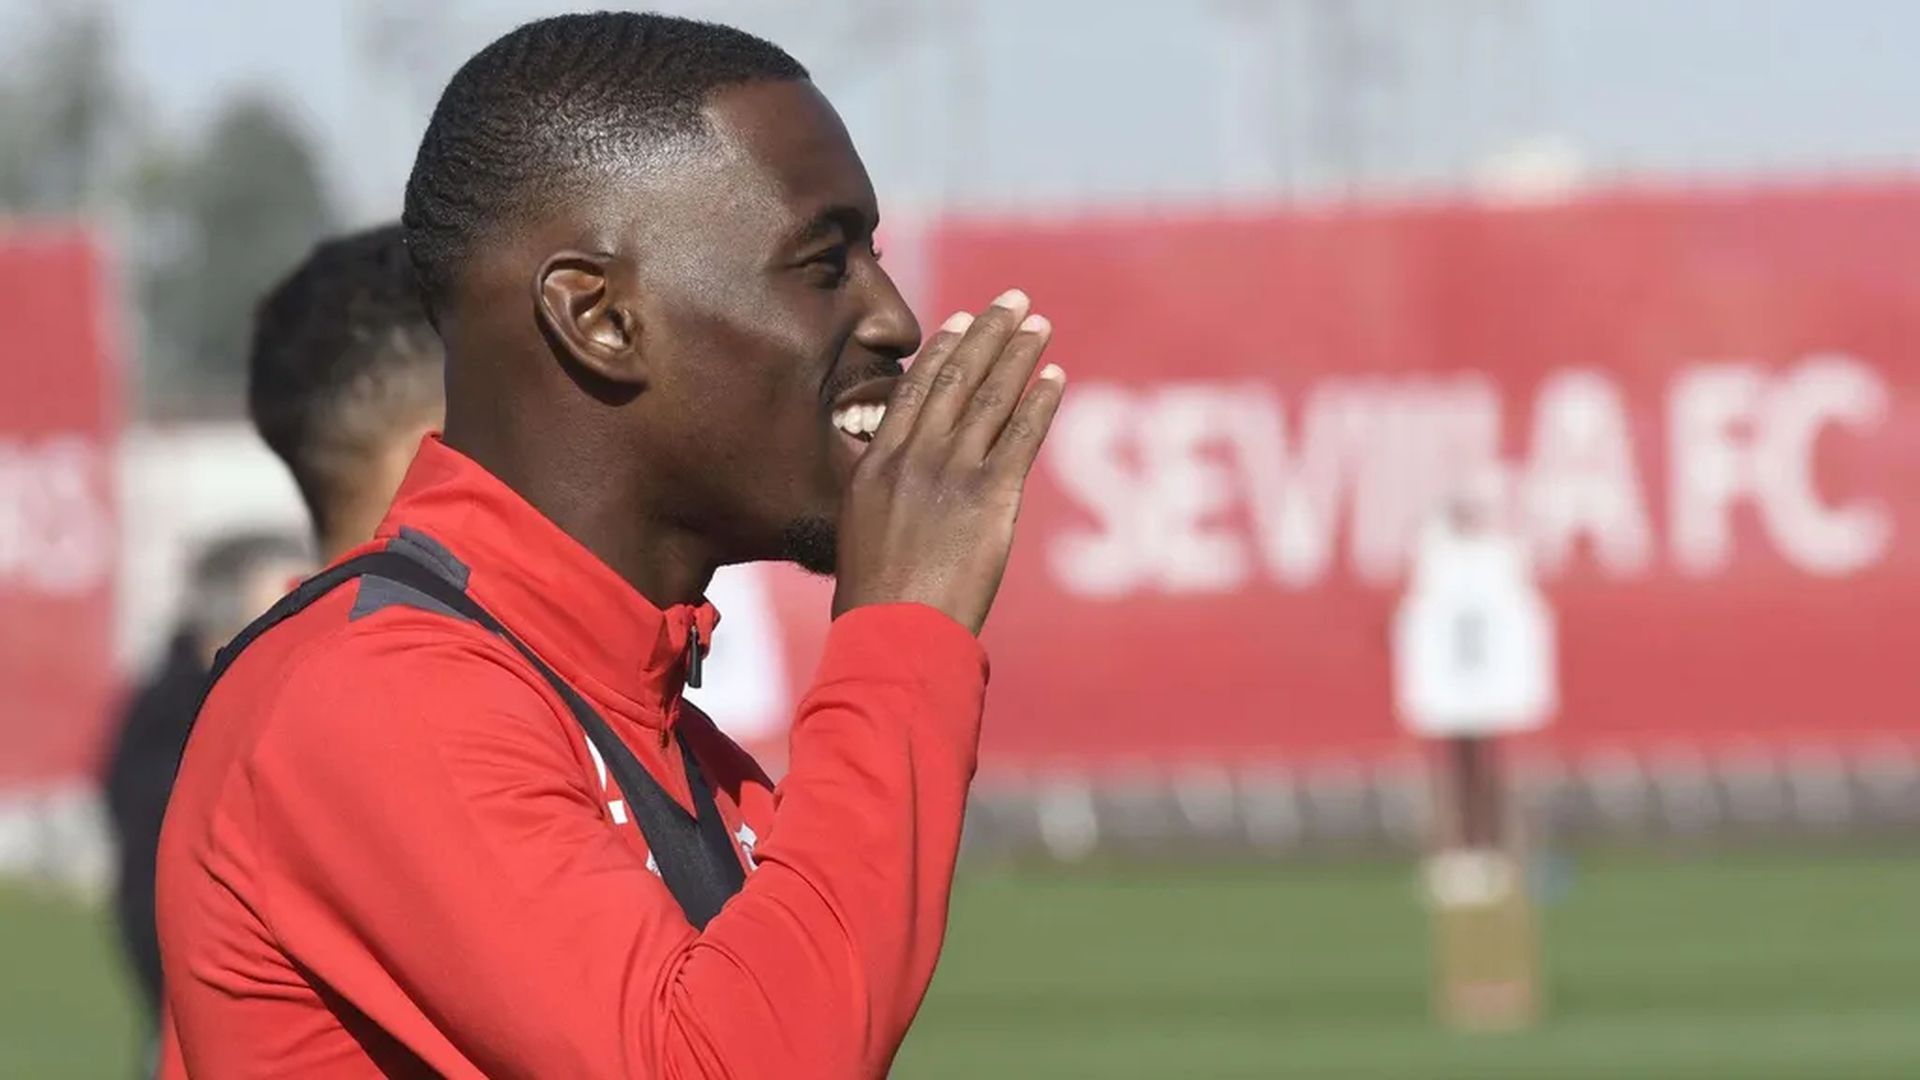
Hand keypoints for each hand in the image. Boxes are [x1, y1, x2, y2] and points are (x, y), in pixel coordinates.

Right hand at [832, 289, 1065, 633]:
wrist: (894, 633)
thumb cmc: (875, 600)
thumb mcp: (861, 530)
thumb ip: (884, 492)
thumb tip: (902, 475)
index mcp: (877, 464)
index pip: (915, 390)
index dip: (944, 351)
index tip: (964, 321)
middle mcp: (913, 458)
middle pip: (957, 379)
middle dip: (988, 335)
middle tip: (1014, 301)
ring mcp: (952, 474)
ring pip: (991, 398)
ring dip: (1020, 356)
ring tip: (1040, 325)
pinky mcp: (990, 498)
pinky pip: (1022, 436)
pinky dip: (1041, 402)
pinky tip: (1056, 376)